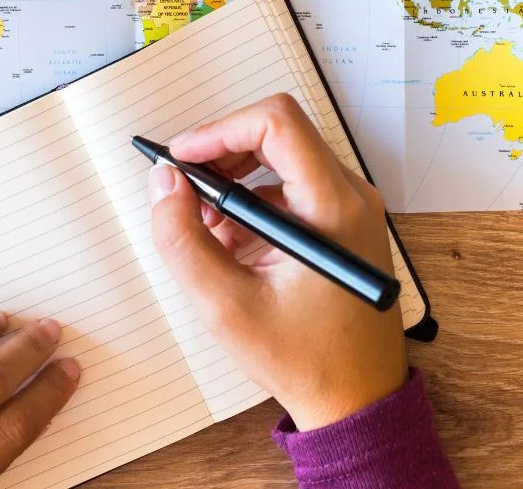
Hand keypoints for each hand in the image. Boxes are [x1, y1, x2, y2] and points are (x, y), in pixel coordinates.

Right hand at [147, 93, 406, 430]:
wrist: (358, 399)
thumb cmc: (305, 359)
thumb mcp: (227, 306)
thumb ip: (183, 240)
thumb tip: (164, 183)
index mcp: (333, 207)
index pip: (276, 123)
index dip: (219, 130)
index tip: (181, 158)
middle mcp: (350, 196)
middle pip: (278, 134)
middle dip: (220, 155)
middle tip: (182, 191)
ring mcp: (350, 208)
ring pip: (282, 158)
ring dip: (234, 182)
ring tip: (204, 228)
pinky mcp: (343, 223)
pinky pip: (292, 187)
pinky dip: (253, 203)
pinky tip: (230, 244)